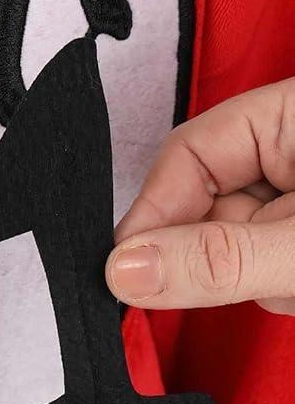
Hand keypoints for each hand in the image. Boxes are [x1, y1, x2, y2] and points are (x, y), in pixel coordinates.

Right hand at [105, 80, 294, 314]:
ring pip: (236, 244)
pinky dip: (281, 288)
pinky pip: (263, 265)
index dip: (154, 211)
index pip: (189, 151)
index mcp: (290, 115)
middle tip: (248, 285)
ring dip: (259, 279)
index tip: (125, 269)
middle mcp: (290, 150)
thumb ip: (221, 258)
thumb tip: (124, 269)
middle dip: (221, 256)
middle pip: (206, 203)